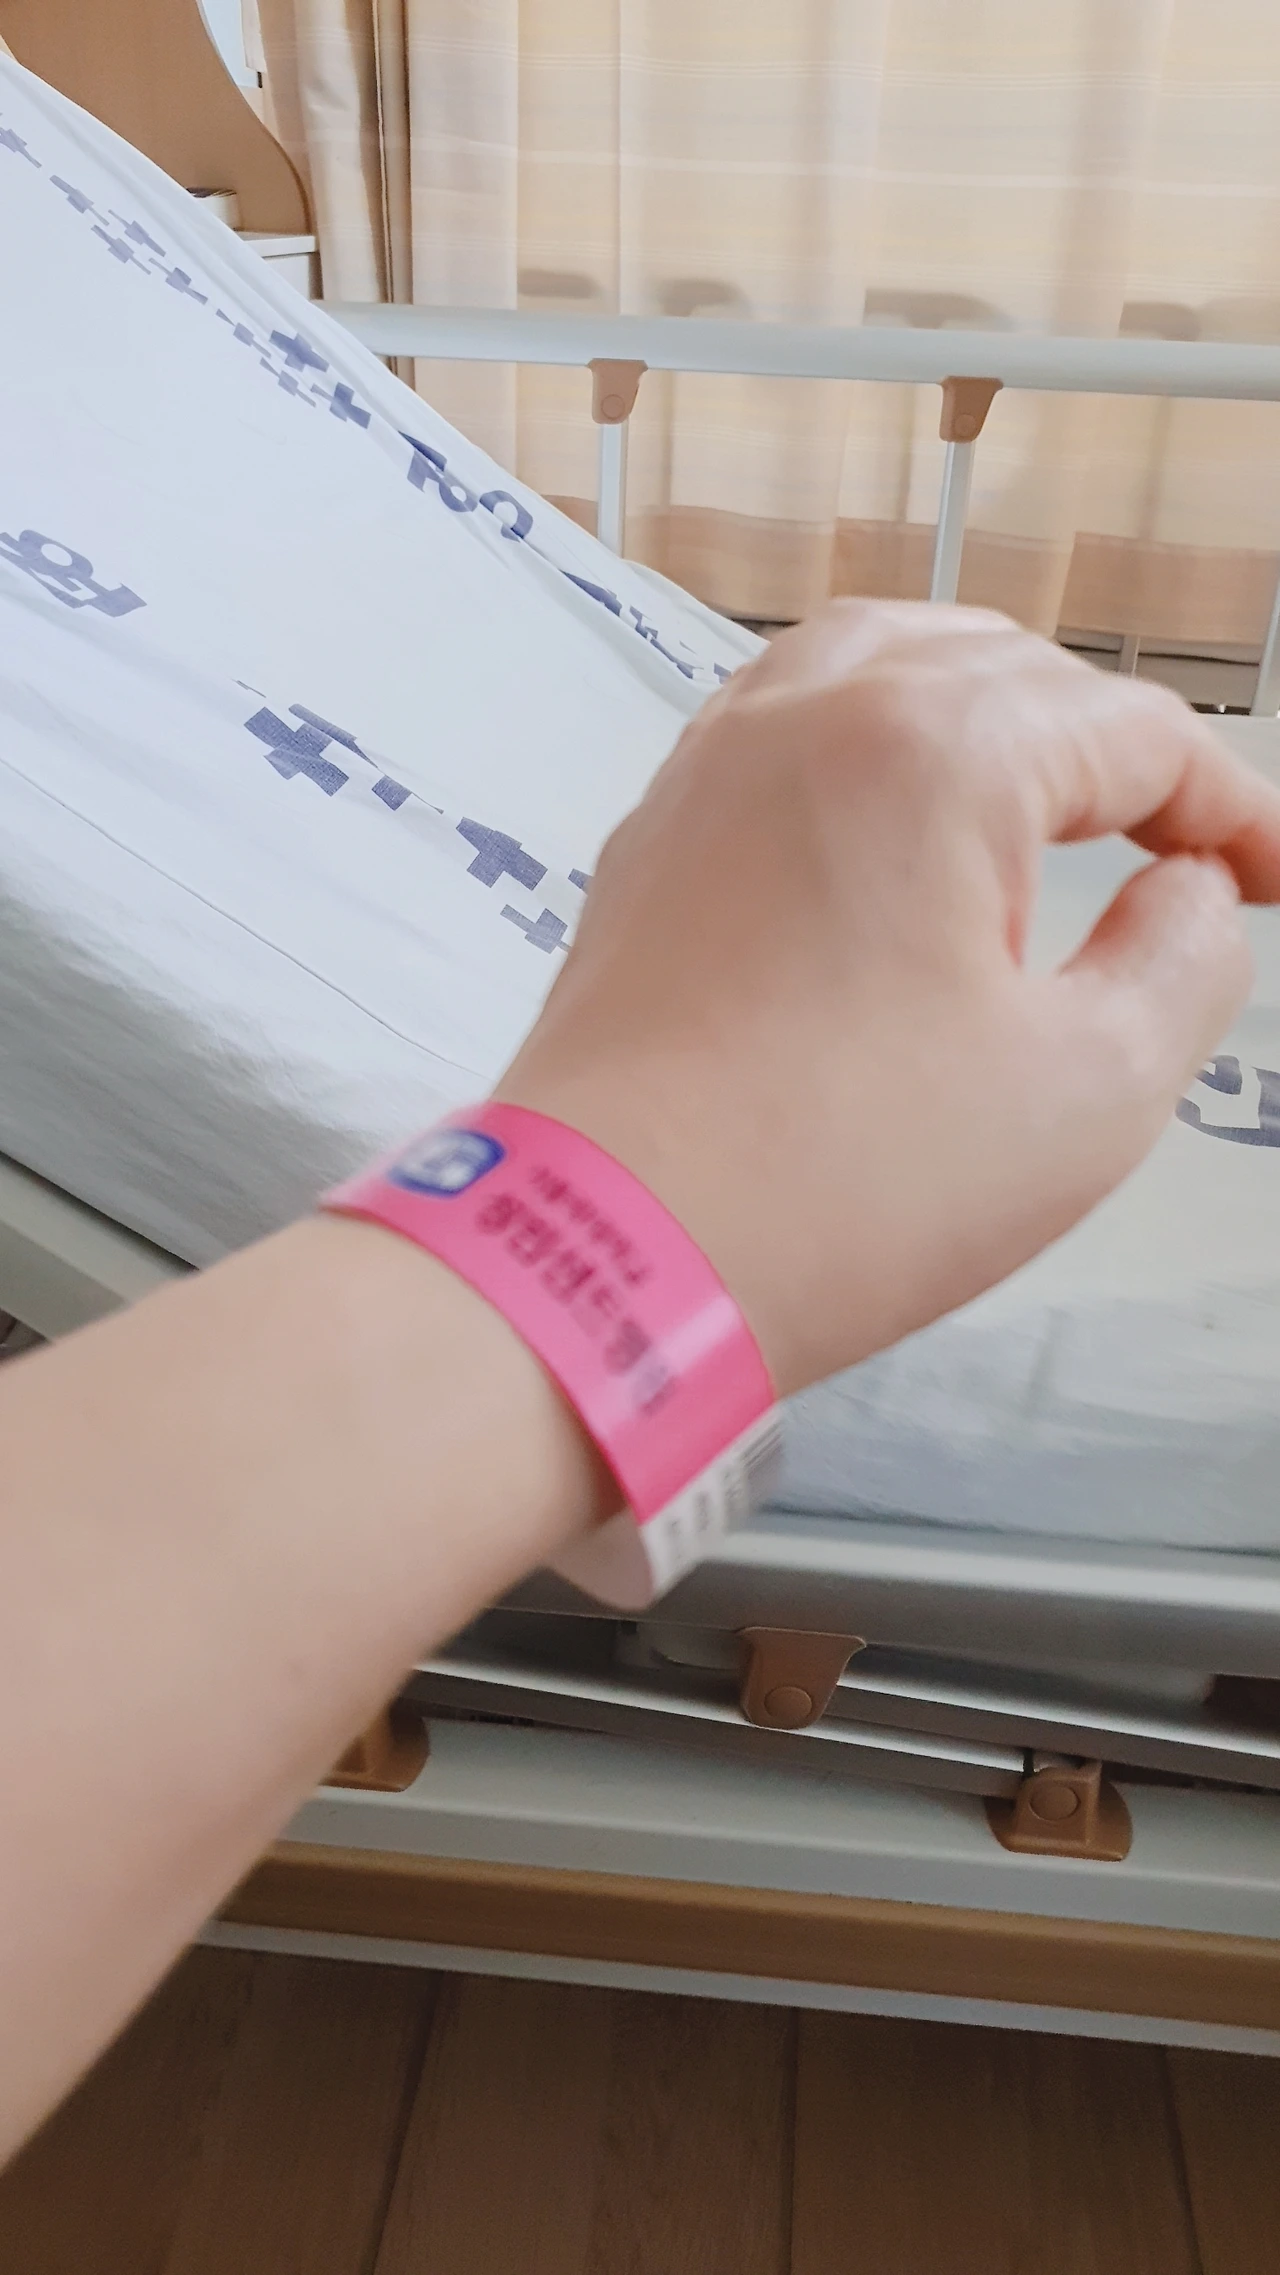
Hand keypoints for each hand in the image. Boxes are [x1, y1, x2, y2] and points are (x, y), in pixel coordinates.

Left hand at [500, 601, 1279, 1396]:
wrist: (603, 1253)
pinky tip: (887, 817)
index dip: (1228, 805)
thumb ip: (1184, 957)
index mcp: (935, 749)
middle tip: (1173, 850)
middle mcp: (810, 715)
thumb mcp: (1090, 1089)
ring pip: (879, 663)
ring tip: (1041, 791)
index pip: (1131, 730)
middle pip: (1007, 672)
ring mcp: (712, 766)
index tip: (1269, 882)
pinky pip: (780, 725)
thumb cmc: (843, 1182)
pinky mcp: (651, 836)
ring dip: (984, 709)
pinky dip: (865, 736)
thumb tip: (1188, 889)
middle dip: (1112, 750)